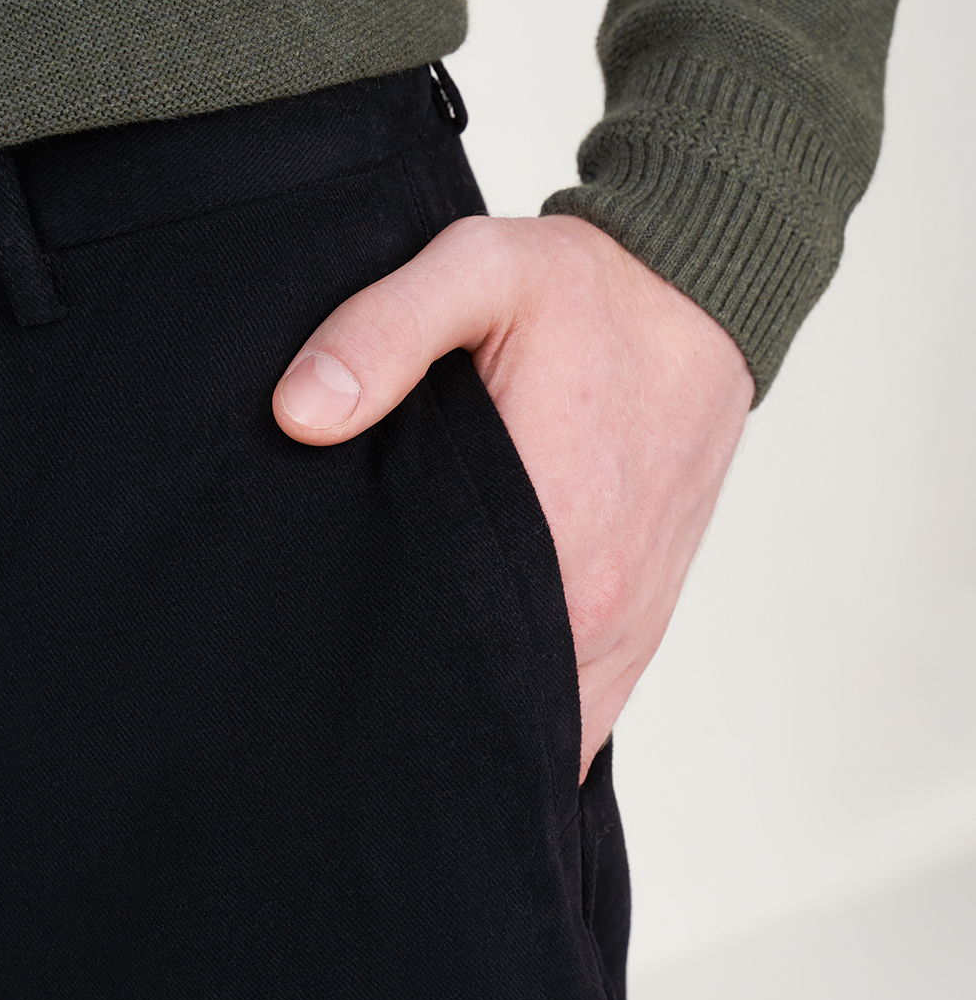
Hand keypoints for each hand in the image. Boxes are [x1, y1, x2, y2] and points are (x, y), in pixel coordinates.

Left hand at [272, 215, 753, 782]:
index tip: (324, 685)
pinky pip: (584, 710)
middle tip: (344, 707)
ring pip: (546, 729)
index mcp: (556, 537)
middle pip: (496, 715)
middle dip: (421, 720)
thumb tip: (299, 413)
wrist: (700, 299)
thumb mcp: (477, 271)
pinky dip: (532, 717)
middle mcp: (601, 606)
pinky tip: (473, 705)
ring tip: (401, 717)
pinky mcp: (641, 624)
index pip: (452, 671)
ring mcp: (628, 626)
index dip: (381, 689)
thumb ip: (381, 332)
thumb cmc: (585, 291)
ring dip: (483, 725)